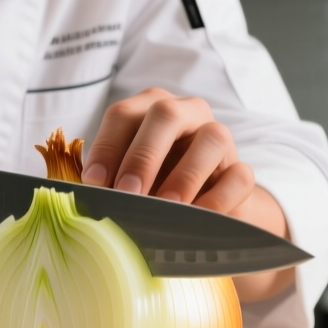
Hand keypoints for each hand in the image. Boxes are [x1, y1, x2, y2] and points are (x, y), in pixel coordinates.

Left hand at [82, 87, 254, 212]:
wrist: (201, 210)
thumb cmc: (152, 187)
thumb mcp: (127, 178)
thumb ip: (108, 179)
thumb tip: (85, 196)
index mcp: (149, 108)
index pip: (123, 114)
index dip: (106, 146)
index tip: (93, 182)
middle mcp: (186, 113)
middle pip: (165, 115)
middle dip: (143, 155)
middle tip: (127, 192)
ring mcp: (220, 138)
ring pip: (212, 138)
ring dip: (185, 174)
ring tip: (167, 207)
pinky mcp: (241, 171)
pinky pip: (239, 177)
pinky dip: (218, 199)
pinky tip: (198, 218)